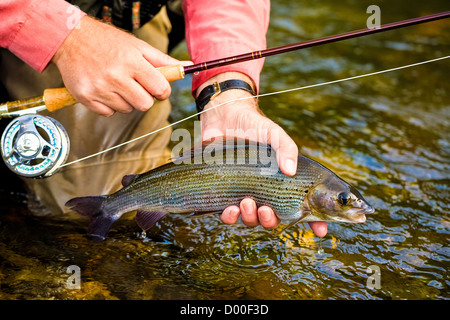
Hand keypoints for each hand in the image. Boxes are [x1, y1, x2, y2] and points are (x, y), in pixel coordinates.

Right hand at [52, 16, 185, 115]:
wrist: (71, 39)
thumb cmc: (108, 42)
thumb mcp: (137, 46)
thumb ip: (163, 60)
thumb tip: (187, 66)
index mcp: (132, 62)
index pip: (160, 89)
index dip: (162, 90)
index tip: (157, 87)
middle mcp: (115, 76)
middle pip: (145, 104)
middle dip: (144, 97)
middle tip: (136, 85)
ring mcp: (99, 88)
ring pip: (127, 110)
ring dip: (126, 100)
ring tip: (116, 83)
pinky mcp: (85, 97)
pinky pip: (109, 113)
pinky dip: (109, 104)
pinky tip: (104, 89)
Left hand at [197, 72, 326, 236]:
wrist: (224, 118)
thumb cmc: (254, 127)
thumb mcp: (275, 134)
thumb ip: (286, 148)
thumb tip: (290, 171)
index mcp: (284, 182)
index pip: (304, 206)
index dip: (315, 222)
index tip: (322, 231)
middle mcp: (266, 192)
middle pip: (274, 219)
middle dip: (271, 220)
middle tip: (265, 209)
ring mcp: (245, 194)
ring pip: (252, 220)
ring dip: (251, 218)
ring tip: (246, 203)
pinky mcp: (225, 194)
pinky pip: (229, 216)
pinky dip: (230, 217)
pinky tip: (230, 209)